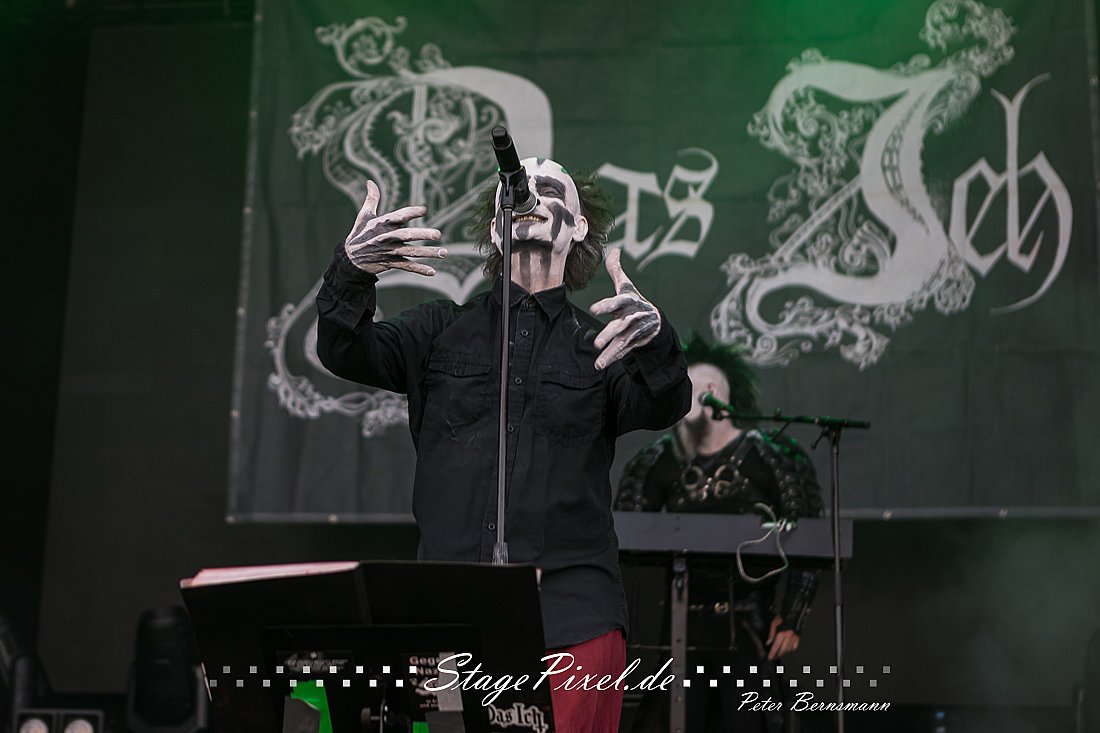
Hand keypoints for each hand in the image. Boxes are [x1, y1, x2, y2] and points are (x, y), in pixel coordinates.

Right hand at [344, 180, 446, 275]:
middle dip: (422, 234)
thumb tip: (370, 181)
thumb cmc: (359, 234)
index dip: (410, 213)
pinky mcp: (391, 263)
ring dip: (428, 253)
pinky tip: (432, 272)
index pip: (397, 217)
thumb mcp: (364, 216)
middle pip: (406, 236)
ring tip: (444, 252)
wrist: (350, 259)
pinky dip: (419, 269)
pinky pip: (407, 266)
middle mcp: (386, 238)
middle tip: (438, 234)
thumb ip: (372, 199)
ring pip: (411, 252)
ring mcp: (389, 251)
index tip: (424, 210)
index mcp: (381, 224)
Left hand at [588, 249, 660, 369]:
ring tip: (598, 363)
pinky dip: (614, 358)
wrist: (655, 320)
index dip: (606, 305)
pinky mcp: (635, 343)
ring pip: (622, 342)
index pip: (617, 302)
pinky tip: (603, 364)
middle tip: (596, 343)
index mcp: (629, 302)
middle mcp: (633, 317)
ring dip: (611, 352)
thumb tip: (614, 250)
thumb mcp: (626, 287)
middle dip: (609, 334)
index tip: (593, 309)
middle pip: (621, 326)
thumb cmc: (634, 301)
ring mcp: (635, 331)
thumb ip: (616, 271)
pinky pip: (624, 351)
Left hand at [766, 616, 799, 659]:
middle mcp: (789, 636)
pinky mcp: (799, 637)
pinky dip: (790, 650)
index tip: (769, 657)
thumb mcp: (774, 623)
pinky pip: (795, 647)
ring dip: (783, 653)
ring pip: (789, 649)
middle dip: (778, 655)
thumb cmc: (782, 617)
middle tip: (773, 658)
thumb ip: (771, 634)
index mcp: (783, 632)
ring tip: (779, 654)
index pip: (776, 645)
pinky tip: (786, 650)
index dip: (772, 653)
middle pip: (783, 650)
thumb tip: (768, 643)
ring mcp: (795, 637)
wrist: (793, 612)